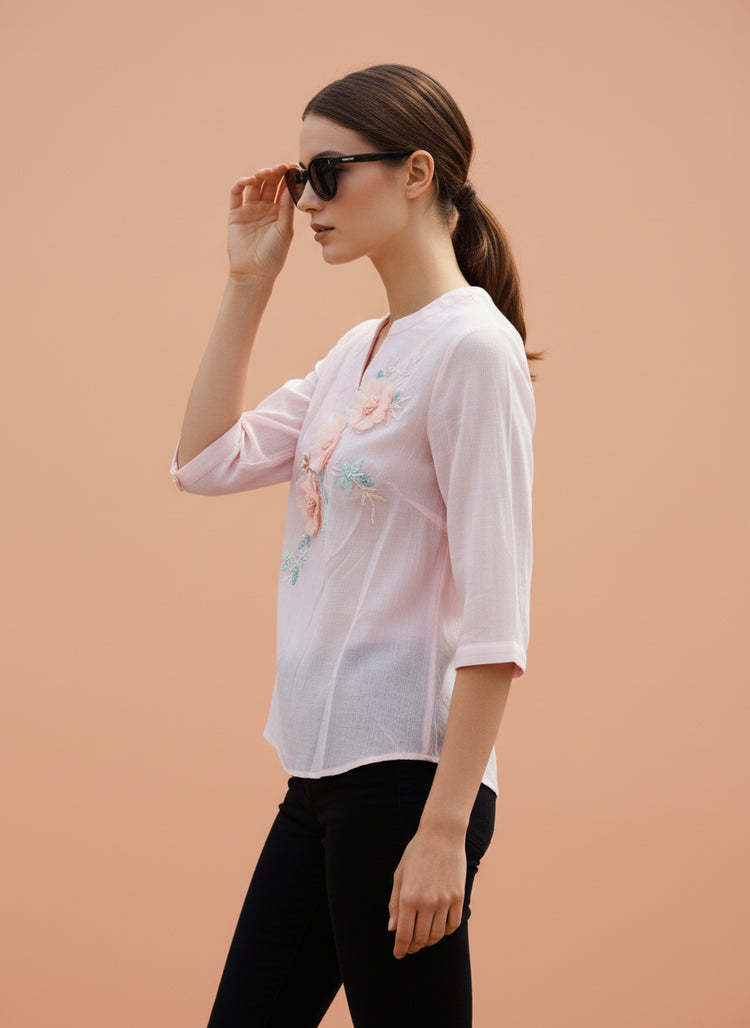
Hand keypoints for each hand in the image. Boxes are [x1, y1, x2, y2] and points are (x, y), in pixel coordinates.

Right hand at [226, 163, 296, 282]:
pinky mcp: (235, 213)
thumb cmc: (274, 254)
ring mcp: (250, 209)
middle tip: (282, 167)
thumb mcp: (285, 229)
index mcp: (279, 211)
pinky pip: (236, 193)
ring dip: (261, 175)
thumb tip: (292, 184)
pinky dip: (241, 183)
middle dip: (276, 173)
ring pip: (255, 185)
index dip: (288, 177)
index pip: (284, 189)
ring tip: (268, 172)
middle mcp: (265, 207)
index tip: (294, 167)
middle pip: (270, 184)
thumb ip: (287, 207)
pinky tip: (250, 180)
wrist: (254, 272)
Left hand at [388, 827, 465, 958]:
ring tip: (423, 937)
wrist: (442, 835)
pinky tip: (439, 927)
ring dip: (429, 941)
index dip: (400, 948)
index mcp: (409, 897)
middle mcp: (427, 902)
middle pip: (421, 938)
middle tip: (410, 946)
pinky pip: (453, 924)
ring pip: (437, 935)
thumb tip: (392, 929)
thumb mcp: (399, 876)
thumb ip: (394, 904)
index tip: (398, 954)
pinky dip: (445, 931)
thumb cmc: (416, 853)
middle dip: (413, 946)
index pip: (404, 934)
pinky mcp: (459, 897)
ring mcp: (445, 900)